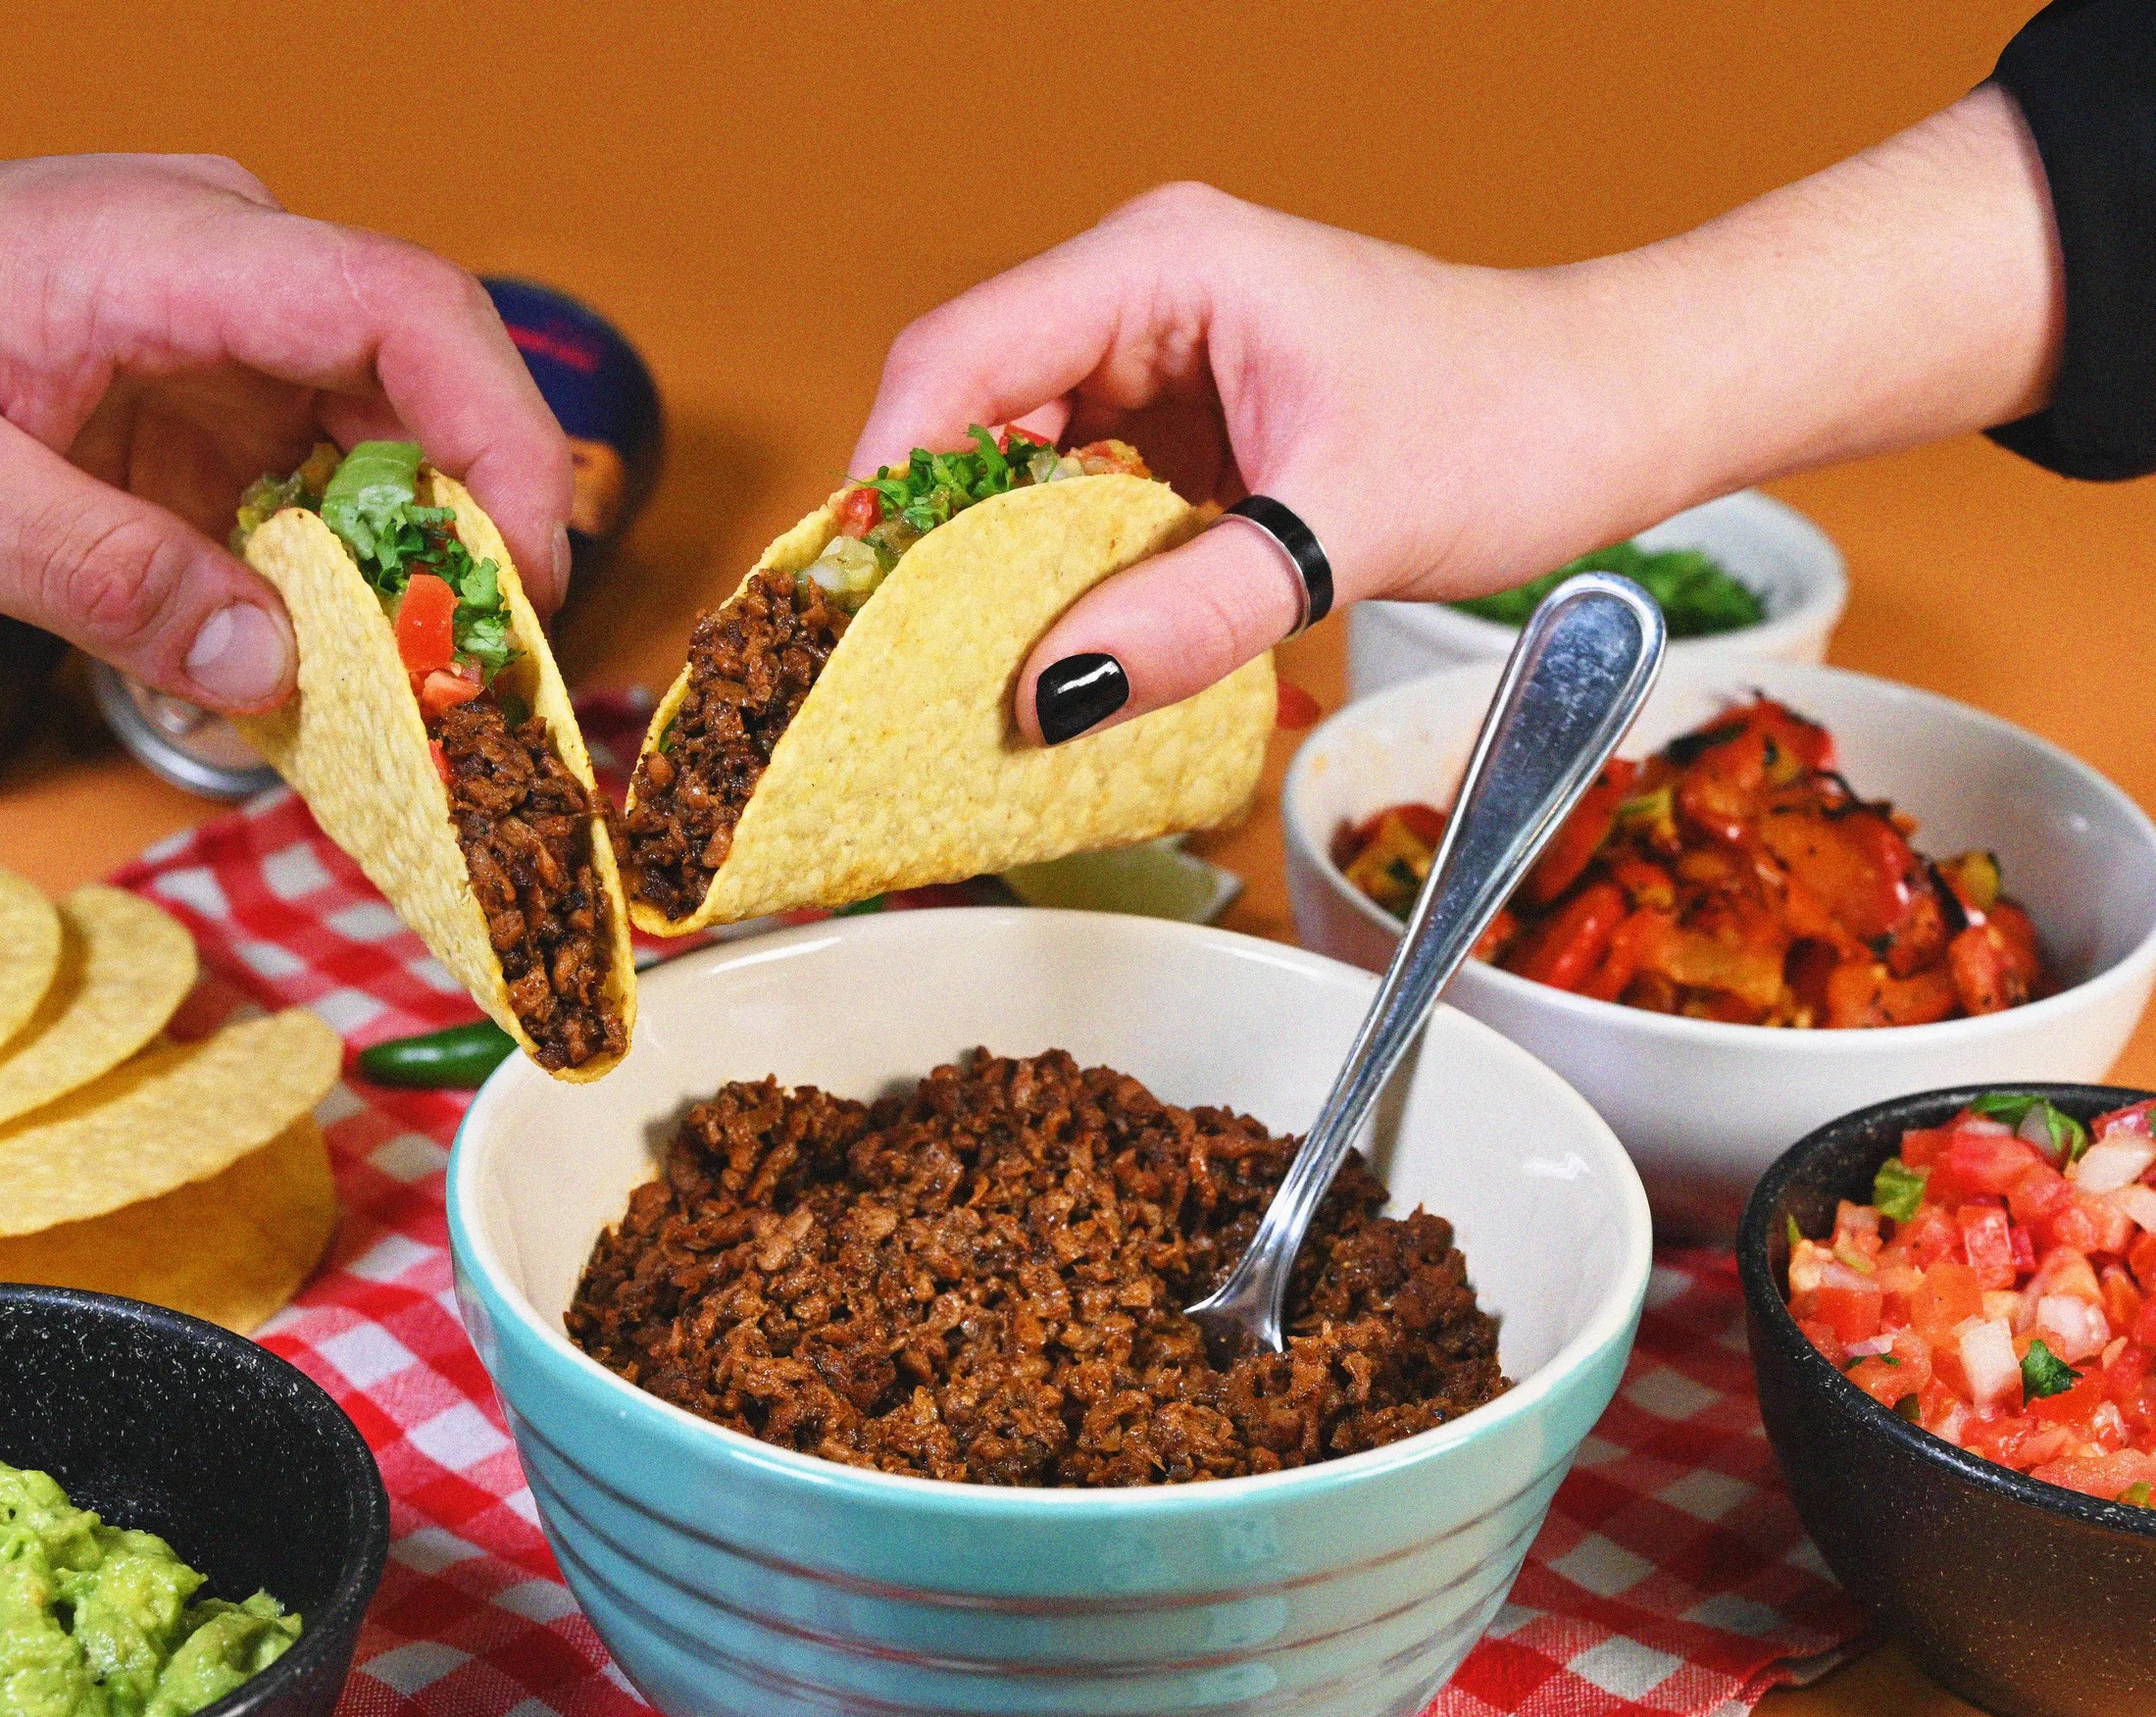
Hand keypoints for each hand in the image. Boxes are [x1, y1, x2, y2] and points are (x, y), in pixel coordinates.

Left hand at [0, 136, 570, 711]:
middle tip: (475, 700)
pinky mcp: (208, 415)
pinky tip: (317, 690)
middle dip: (472, 551)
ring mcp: (224, 345)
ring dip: (405, 592)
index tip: (525, 584)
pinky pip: (315, 507)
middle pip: (428, 395)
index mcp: (155, 250)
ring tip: (401, 715)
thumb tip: (271, 670)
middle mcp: (221, 278)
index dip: (502, 444)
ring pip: (386, 464)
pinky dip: (333, 604)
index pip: (401, 312)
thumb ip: (89, 575)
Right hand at [854, 183, 1595, 741]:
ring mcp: (1159, 363)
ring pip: (1017, 471)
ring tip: (976, 676)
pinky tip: (1066, 655)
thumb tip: (1050, 692)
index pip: (955, 358)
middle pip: (967, 418)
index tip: (857, 599)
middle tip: (907, 666)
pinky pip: (1081, 505)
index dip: (885, 479)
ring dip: (998, 574)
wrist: (1617, 413)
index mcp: (1161, 266)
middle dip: (932, 544)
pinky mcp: (1187, 430)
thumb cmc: (1514, 421)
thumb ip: (1193, 614)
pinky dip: (1065, 583)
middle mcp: (1140, 299)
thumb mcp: (1344, 531)